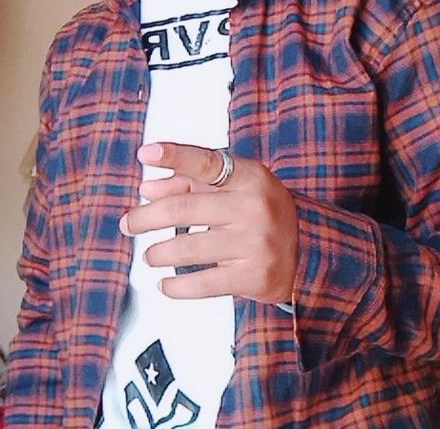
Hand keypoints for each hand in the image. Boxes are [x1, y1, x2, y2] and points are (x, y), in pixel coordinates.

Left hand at [120, 142, 297, 303]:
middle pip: (184, 209)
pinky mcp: (255, 276)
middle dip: (146, 217)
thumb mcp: (236, 188)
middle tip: (129, 223)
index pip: (207, 162)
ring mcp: (256, 242)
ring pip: (188, 248)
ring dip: (158, 253)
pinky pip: (202, 284)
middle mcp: (255, 206)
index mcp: (251, 177)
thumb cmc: (264, 214)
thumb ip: (190, 183)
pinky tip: (166, 284)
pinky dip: (176, 286)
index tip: (147, 153)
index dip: (175, 155)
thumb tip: (148, 189)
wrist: (309, 251)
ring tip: (150, 254)